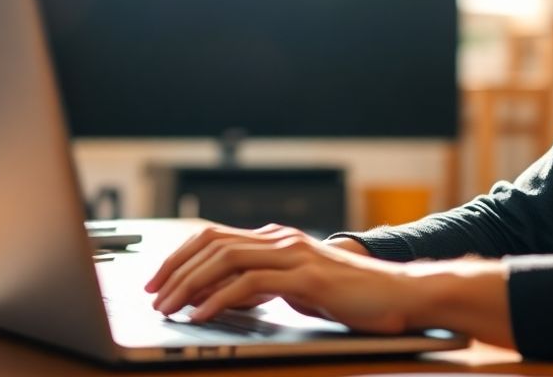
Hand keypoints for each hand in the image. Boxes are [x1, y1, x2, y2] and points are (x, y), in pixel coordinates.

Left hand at [144, 222, 415, 331]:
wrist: (400, 294)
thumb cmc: (354, 297)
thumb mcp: (298, 290)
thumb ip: (265, 286)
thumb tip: (226, 297)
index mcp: (277, 240)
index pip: (216, 237)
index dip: (181, 257)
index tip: (158, 281)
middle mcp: (281, 240)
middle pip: (212, 243)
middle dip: (174, 270)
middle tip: (152, 296)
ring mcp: (293, 255)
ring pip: (225, 259)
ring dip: (188, 285)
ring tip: (168, 308)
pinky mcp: (305, 278)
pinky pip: (249, 284)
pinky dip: (218, 299)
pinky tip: (201, 315)